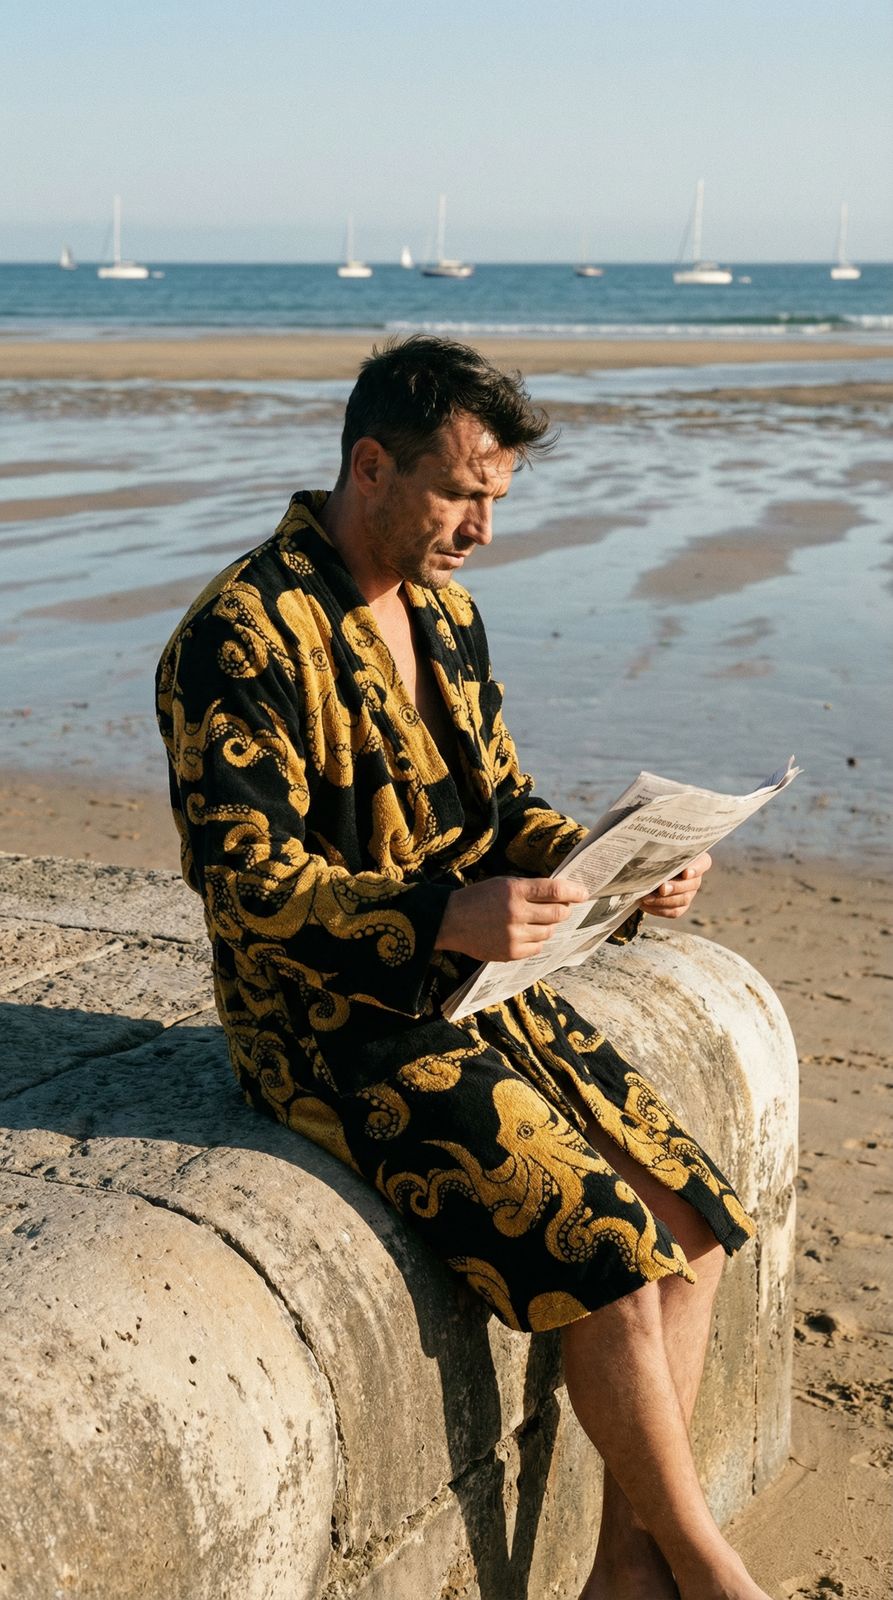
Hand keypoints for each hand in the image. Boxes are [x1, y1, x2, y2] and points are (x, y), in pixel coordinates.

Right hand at [435, 876, 587, 962]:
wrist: (450, 921)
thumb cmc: (478, 898)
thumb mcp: (502, 884)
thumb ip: (529, 889)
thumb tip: (560, 894)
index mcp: (514, 890)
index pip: (554, 890)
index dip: (573, 892)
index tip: (583, 893)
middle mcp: (516, 913)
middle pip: (557, 913)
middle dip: (564, 910)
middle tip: (563, 908)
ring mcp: (514, 935)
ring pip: (549, 932)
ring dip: (548, 926)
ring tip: (537, 921)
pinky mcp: (510, 953)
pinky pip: (537, 948)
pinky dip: (537, 941)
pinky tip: (527, 934)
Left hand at [638, 852, 711, 919]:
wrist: (647, 873)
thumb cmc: (654, 857)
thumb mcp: (657, 853)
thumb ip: (658, 855)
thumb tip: (649, 859)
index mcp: (695, 860)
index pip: (703, 863)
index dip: (696, 869)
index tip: (686, 873)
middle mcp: (695, 878)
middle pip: (692, 884)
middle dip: (676, 887)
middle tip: (662, 888)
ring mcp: (689, 894)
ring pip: (683, 899)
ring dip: (664, 900)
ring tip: (647, 898)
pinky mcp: (681, 907)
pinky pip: (674, 911)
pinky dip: (659, 909)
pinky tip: (645, 904)